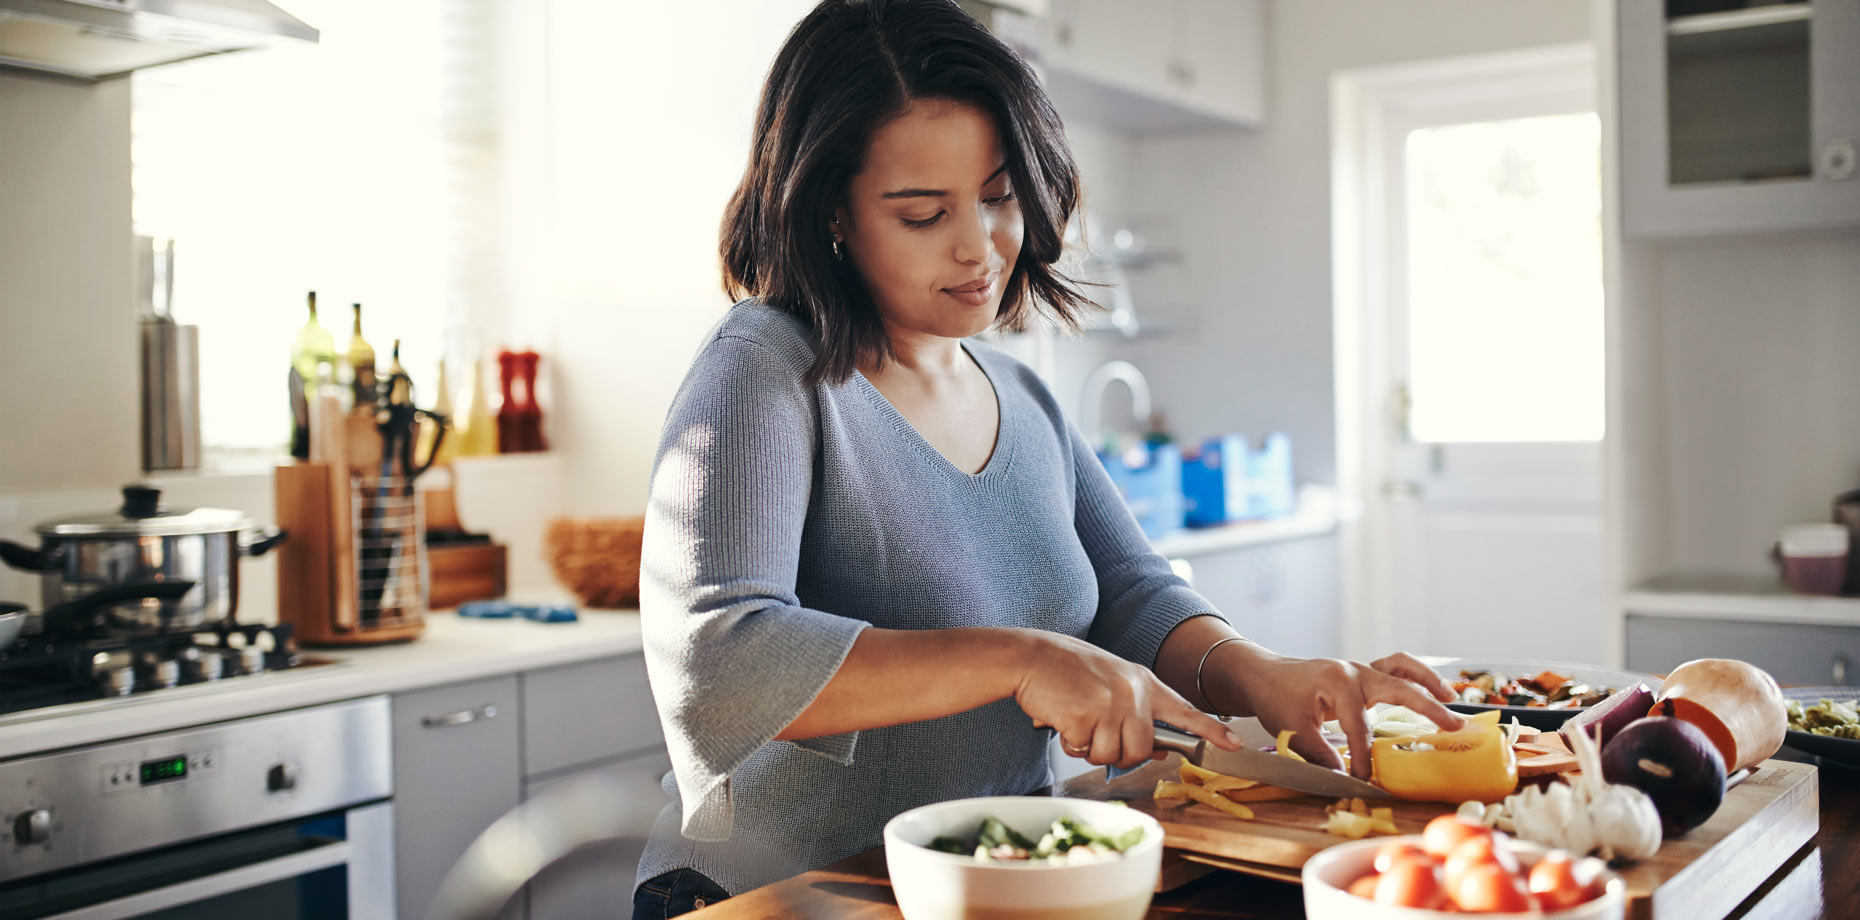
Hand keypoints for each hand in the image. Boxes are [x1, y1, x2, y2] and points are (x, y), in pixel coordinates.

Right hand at [1014, 631, 1243, 769]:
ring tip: (1077, 722)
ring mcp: (1109, 704)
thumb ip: (1137, 712)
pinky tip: (1062, 720)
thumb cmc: (1068, 672)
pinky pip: (1084, 750)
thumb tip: (1160, 750)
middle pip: (1141, 749)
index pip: (1185, 710)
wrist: (1032, 656)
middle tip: (1096, 733)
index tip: (1234, 745)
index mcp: (1143, 681)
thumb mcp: (1112, 683)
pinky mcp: (1085, 716)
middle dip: (1119, 752)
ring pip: (1113, 755)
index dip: (1211, 731)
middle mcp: (1132, 692)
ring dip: (1091, 749)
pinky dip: (1070, 743)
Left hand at [1210, 647, 1465, 779]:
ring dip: (1428, 682)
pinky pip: (1394, 668)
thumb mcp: (1292, 729)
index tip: (1366, 781)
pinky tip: (1432, 690)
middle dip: (1428, 708)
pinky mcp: (1361, 673)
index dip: (1364, 758)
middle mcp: (1355, 671)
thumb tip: (1344, 778)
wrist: (1262, 674)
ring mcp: (1359, 669)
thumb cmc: (1274, 698)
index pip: (1360, 728)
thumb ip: (1320, 753)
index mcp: (1338, 683)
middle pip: (1399, 689)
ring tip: (1451, 699)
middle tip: (1454, 728)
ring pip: (1401, 668)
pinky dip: (1414, 676)